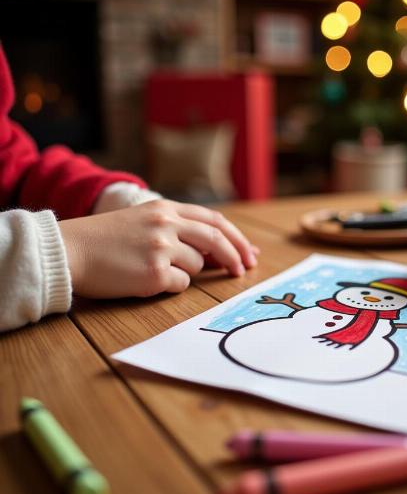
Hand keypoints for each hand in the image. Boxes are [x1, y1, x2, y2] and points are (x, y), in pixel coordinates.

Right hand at [59, 199, 257, 297]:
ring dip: (185, 272)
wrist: (69, 251)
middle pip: (217, 239)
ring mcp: (162, 247)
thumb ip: (178, 227)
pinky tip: (145, 279)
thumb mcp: (143, 220)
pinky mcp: (155, 272)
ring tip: (152, 268)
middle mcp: (167, 223)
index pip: (214, 221)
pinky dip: (170, 285)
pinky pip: (181, 284)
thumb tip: (215, 250)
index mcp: (166, 208)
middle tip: (243, 270)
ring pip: (197, 266)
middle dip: (236, 256)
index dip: (236, 237)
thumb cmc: (105, 239)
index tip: (249, 252)